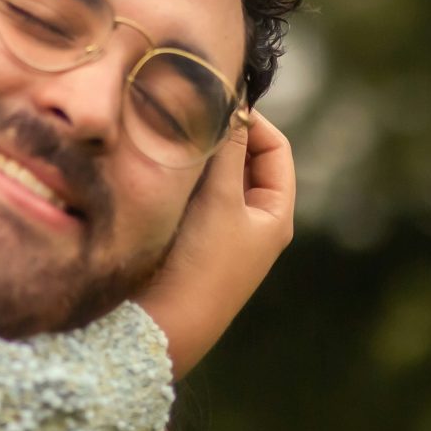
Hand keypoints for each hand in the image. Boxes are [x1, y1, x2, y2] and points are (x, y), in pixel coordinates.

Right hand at [132, 108, 295, 377]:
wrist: (160, 329)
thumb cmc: (201, 265)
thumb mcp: (221, 200)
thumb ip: (227, 148)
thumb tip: (234, 101)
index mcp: (275, 215)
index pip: (275, 148)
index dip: (251, 120)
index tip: (217, 103)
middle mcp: (251, 225)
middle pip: (242, 160)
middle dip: (219, 137)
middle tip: (187, 117)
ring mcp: (219, 236)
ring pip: (212, 178)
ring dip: (195, 159)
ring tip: (170, 142)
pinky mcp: (188, 244)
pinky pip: (188, 198)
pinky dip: (178, 180)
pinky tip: (155, 173)